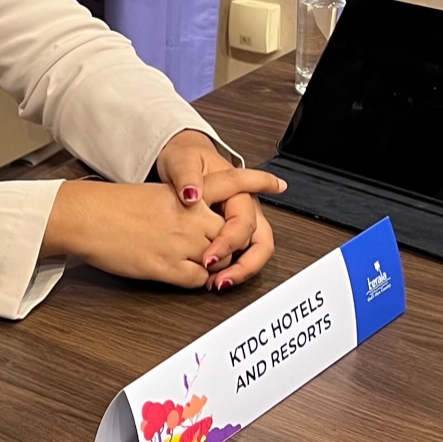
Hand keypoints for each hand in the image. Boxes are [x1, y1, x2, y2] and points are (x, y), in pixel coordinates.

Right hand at [40, 169, 284, 289]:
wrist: (85, 217)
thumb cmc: (111, 206)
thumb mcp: (153, 195)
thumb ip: (179, 206)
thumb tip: (194, 219)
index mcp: (186, 194)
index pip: (231, 182)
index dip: (258, 183)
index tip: (279, 184)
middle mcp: (189, 216)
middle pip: (231, 233)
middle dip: (230, 246)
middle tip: (219, 251)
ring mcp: (180, 241)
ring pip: (219, 258)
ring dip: (213, 265)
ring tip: (195, 262)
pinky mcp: (166, 265)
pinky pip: (198, 279)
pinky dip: (197, 281)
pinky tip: (181, 274)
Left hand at [155, 130, 283, 290]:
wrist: (181, 157)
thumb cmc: (184, 157)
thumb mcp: (181, 160)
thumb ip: (185, 175)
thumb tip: (191, 194)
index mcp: (239, 191)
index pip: (245, 223)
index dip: (229, 242)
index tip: (208, 257)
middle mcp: (244, 208)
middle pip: (261, 243)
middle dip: (244, 266)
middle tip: (219, 281)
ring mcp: (238, 221)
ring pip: (254, 252)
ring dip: (239, 272)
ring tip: (216, 284)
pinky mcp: (227, 232)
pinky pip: (238, 255)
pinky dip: (228, 268)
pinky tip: (208, 277)